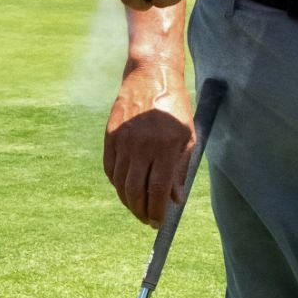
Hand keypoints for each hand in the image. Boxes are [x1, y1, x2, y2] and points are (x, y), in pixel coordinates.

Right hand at [104, 66, 193, 225]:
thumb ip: (181, 169)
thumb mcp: (187, 137)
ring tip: (137, 209)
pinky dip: (116, 184)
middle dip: (141, 211)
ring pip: (120, 183)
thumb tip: (175, 199)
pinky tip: (125, 189)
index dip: (156, 211)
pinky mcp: (110, 135)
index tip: (158, 222)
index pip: (157, 189)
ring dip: (128, 201)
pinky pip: (110, 168)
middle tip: (147, 220)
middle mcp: (142, 144)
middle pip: (135, 190)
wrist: (151, 75)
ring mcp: (123, 139)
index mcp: (165, 146)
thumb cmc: (175, 108)